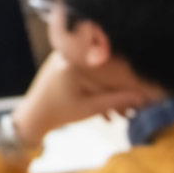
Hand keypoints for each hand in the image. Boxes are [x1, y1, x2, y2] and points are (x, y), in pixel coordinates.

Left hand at [9, 57, 147, 158]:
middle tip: (131, 109)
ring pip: (93, 75)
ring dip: (106, 94)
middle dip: (117, 92)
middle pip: (101, 72)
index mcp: (73, 63)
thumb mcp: (89, 109)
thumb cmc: (59, 113)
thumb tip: (140, 98)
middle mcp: (67, 55)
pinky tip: (104, 112)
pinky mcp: (61, 63)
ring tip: (119, 115)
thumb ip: (115, 100)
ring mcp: (63, 57)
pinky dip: (94, 90)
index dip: (125, 81)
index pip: (106, 69)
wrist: (33, 117)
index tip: (139, 93)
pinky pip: (84, 74)